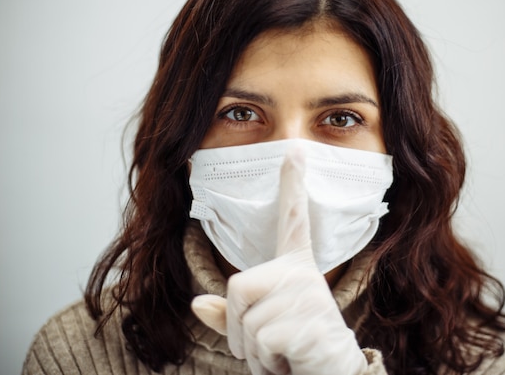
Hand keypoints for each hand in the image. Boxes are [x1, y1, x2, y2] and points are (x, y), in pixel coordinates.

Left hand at [191, 146, 366, 374]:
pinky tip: (290, 360)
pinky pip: (258, 341)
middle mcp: (303, 274)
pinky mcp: (306, 321)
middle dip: (238, 327)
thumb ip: (228, 315)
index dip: (292, 184)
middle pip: (238, 286)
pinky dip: (265, 362)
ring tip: (283, 352)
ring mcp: (308, 295)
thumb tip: (196, 302)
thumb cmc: (292, 350)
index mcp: (295, 268)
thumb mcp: (257, 330)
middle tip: (269, 344)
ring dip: (253, 350)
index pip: (293, 219)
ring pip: (245, 320)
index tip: (295, 150)